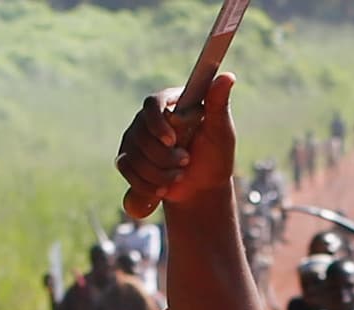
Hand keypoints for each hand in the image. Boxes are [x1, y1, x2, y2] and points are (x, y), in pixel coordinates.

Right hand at [116, 73, 239, 212]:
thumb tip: (227, 77)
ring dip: (159, 172)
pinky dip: (146, 183)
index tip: (171, 140)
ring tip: (179, 175)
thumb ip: (219, 105)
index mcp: (171, 103)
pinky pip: (126, 168)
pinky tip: (163, 187)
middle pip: (141, 133)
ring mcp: (135, 138)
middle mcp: (148, 117)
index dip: (158, 122)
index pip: (153, 103)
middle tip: (186, 161)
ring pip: (134, 155)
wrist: (202, 188)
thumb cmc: (214, 157)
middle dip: (164, 156)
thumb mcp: (220, 132)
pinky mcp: (127, 158)